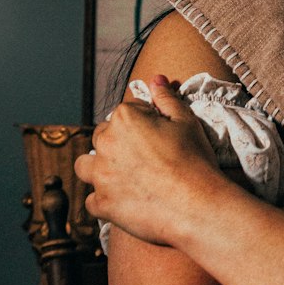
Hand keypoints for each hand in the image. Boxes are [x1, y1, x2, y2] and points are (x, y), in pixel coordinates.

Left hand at [74, 76, 219, 244]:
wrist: (198, 206)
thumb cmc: (195, 161)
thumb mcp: (187, 122)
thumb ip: (167, 98)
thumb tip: (155, 79)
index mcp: (125, 118)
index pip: (127, 112)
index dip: (145, 122)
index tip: (160, 137)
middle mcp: (105, 144)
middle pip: (103, 136)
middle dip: (119, 143)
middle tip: (146, 159)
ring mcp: (100, 176)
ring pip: (85, 166)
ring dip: (98, 168)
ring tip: (124, 176)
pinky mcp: (102, 204)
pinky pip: (92, 199)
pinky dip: (105, 199)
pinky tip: (125, 200)